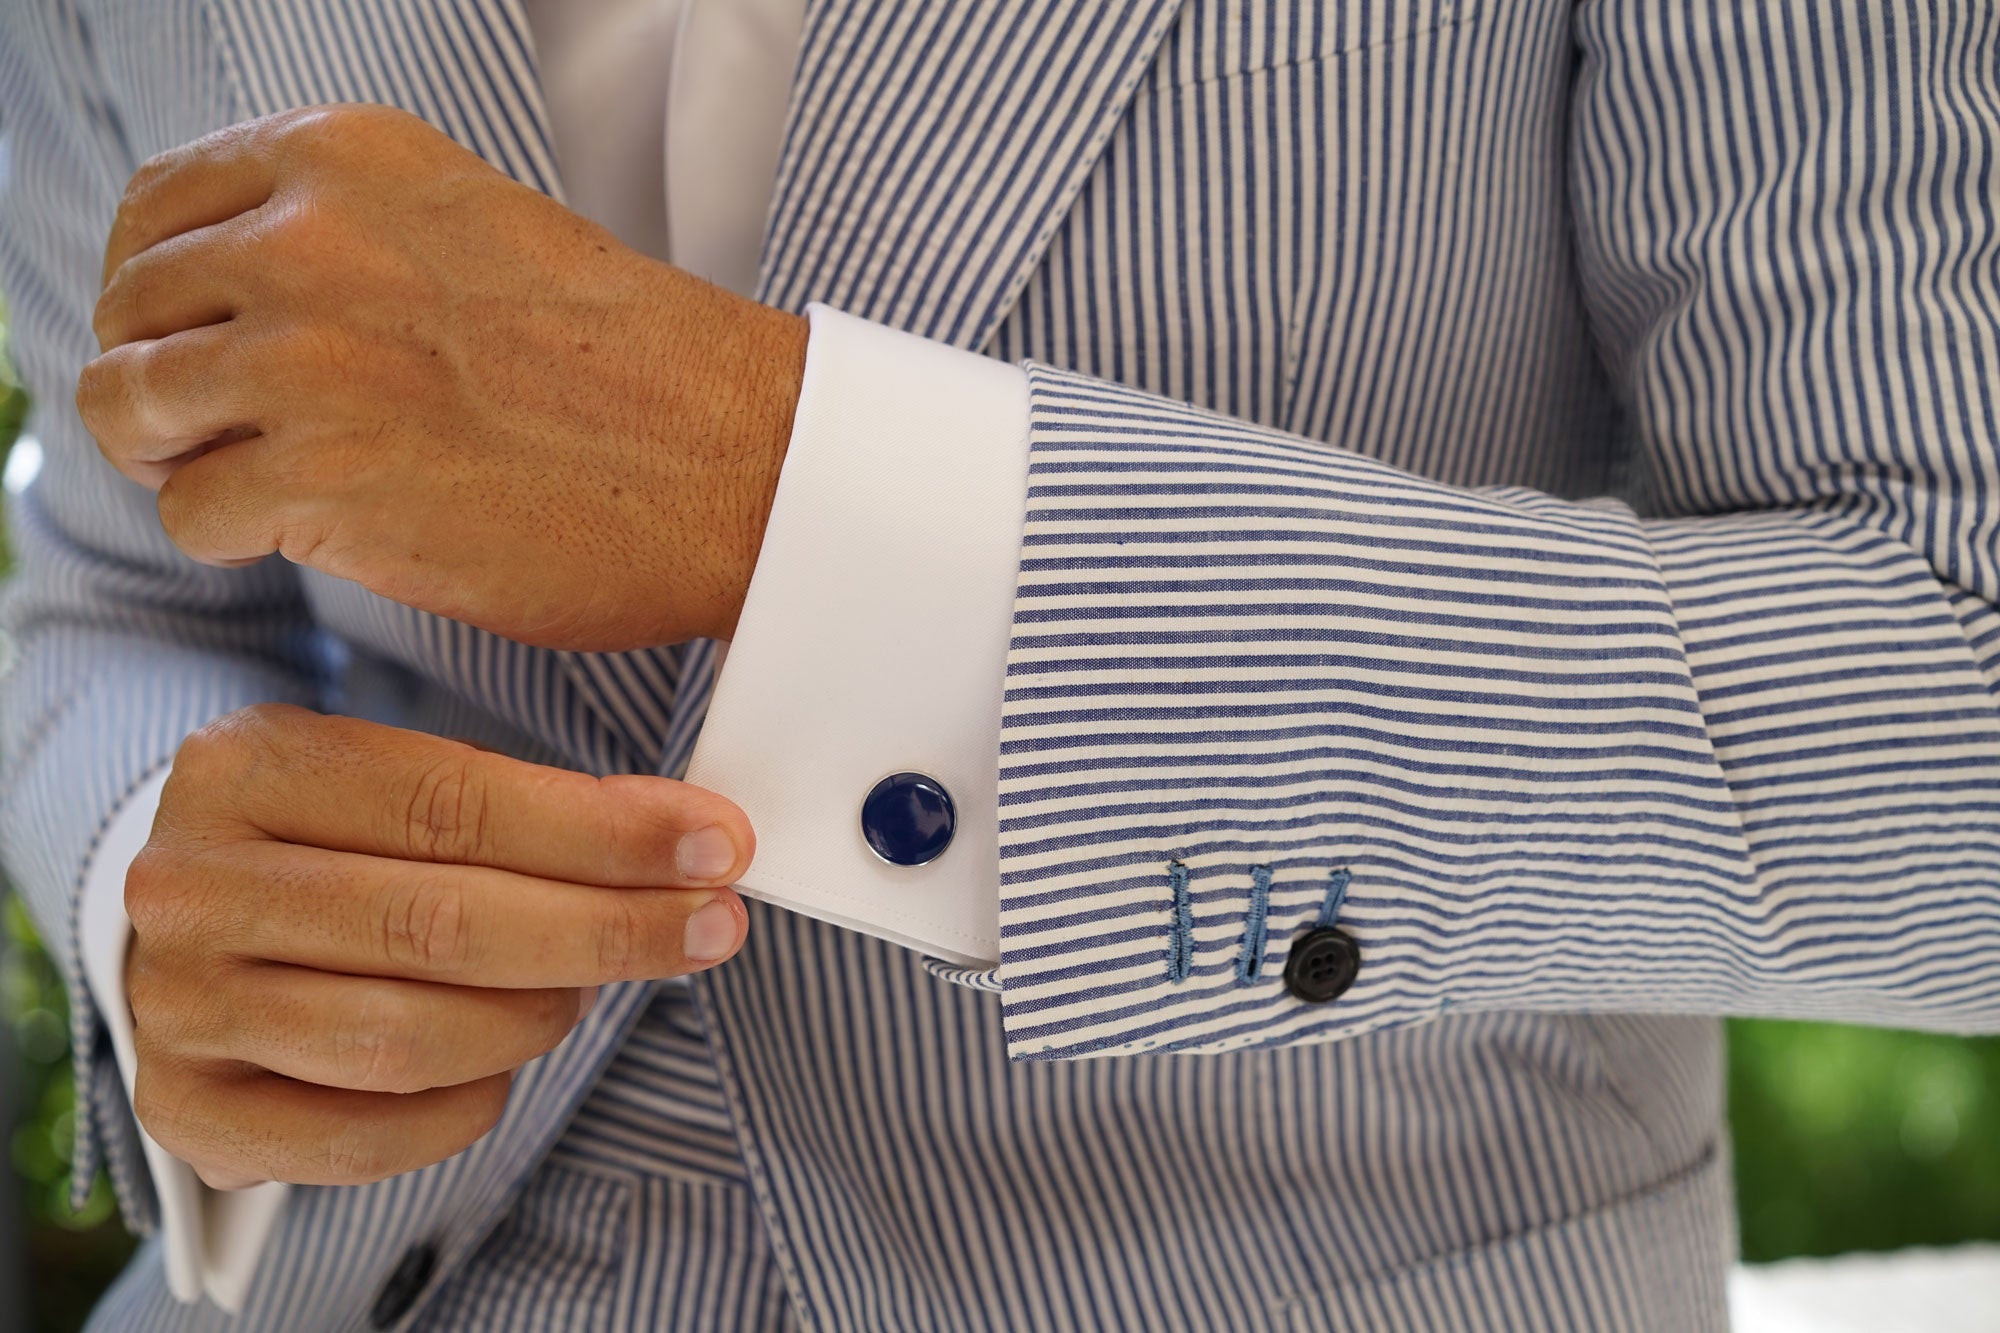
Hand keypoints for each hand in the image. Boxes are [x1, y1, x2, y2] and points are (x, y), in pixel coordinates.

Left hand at [78, 103, 807, 649]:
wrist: (734, 460)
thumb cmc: (632, 365)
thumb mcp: (473, 231)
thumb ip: (346, 239)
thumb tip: (235, 304)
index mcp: (346, 160)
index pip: (156, 211)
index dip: (159, 292)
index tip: (197, 346)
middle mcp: (306, 241)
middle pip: (130, 315)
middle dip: (169, 385)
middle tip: (239, 436)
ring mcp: (304, 360)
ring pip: (129, 409)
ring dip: (185, 461)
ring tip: (270, 485)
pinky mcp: (320, 480)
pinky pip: (188, 514)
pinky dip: (235, 537)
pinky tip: (315, 532)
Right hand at [124, 703, 752, 1187]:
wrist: (192, 928)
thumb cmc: (333, 843)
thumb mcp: (404, 783)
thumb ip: (533, 806)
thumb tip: (692, 836)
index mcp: (247, 768)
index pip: (453, 804)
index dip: (602, 833)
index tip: (716, 846)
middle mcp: (192, 885)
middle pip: (438, 925)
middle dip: (605, 930)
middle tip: (709, 928)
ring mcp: (178, 1006)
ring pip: (407, 1039)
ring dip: (536, 1018)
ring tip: (583, 990)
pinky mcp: (188, 1111)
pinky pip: (365, 1138)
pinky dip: (465, 1108)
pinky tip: (503, 1069)